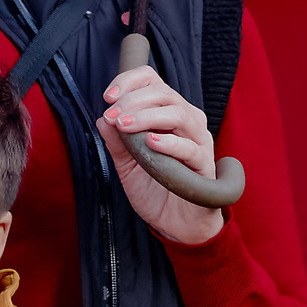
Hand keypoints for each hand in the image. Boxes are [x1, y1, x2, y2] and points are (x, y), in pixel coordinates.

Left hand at [98, 68, 224, 247]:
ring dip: (148, 116)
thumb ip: (117, 143)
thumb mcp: (127, 165)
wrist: (176, 225)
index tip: (107, 97)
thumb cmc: (156, 190)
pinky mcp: (204, 165)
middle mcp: (186, 122)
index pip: (153, 82)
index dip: (130, 82)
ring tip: (125, 125)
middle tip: (112, 116)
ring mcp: (198, 142)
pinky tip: (150, 142)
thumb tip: (102, 119)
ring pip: (179, 113)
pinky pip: (190, 148)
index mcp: (168, 115)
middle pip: (164, 93)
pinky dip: (170, 142)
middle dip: (133, 100)